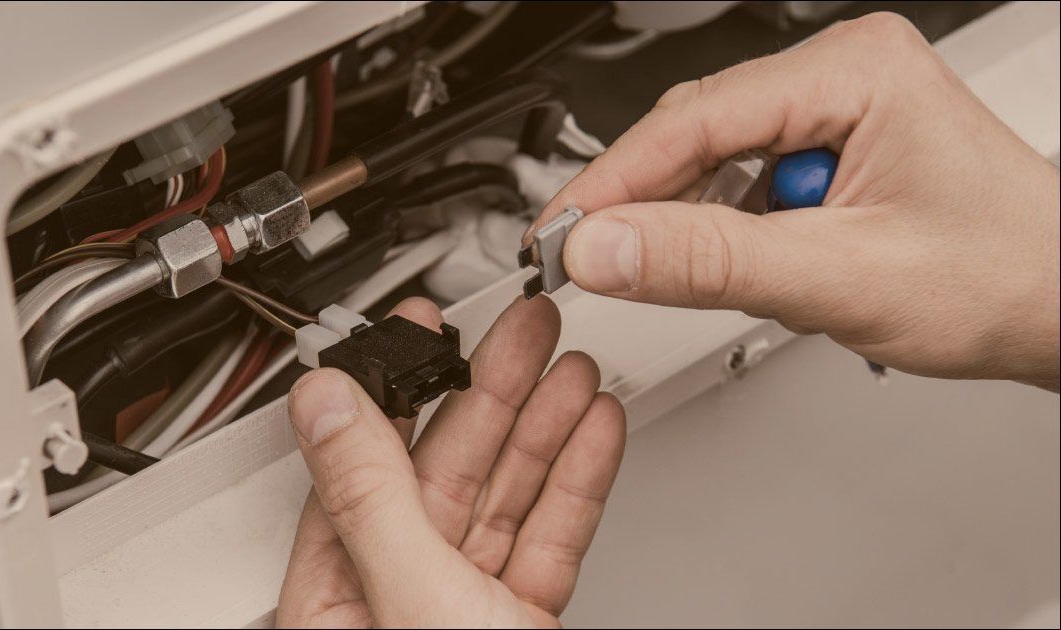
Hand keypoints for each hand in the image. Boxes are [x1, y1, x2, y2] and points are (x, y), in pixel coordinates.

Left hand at [277, 296, 625, 627]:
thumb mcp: (410, 595)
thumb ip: (370, 497)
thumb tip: (322, 403)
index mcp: (338, 599)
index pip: (359, 467)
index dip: (396, 385)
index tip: (421, 325)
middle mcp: (397, 596)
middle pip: (446, 468)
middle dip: (496, 388)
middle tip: (528, 326)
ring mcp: (465, 606)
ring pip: (505, 494)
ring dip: (546, 423)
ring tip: (574, 366)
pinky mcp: (522, 618)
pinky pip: (551, 535)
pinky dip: (576, 482)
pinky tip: (592, 432)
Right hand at [530, 12, 1058, 390]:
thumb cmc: (1001, 278)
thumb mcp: (838, 277)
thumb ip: (709, 263)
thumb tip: (605, 248)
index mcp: (854, 71)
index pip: (693, 120)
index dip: (614, 183)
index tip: (559, 235)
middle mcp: (842, 74)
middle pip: (693, 132)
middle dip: (638, 202)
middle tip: (581, 259)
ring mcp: (836, 109)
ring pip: (712, 160)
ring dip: (683, 220)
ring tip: (665, 273)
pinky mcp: (829, 148)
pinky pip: (742, 179)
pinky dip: (719, 227)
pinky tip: (725, 261)